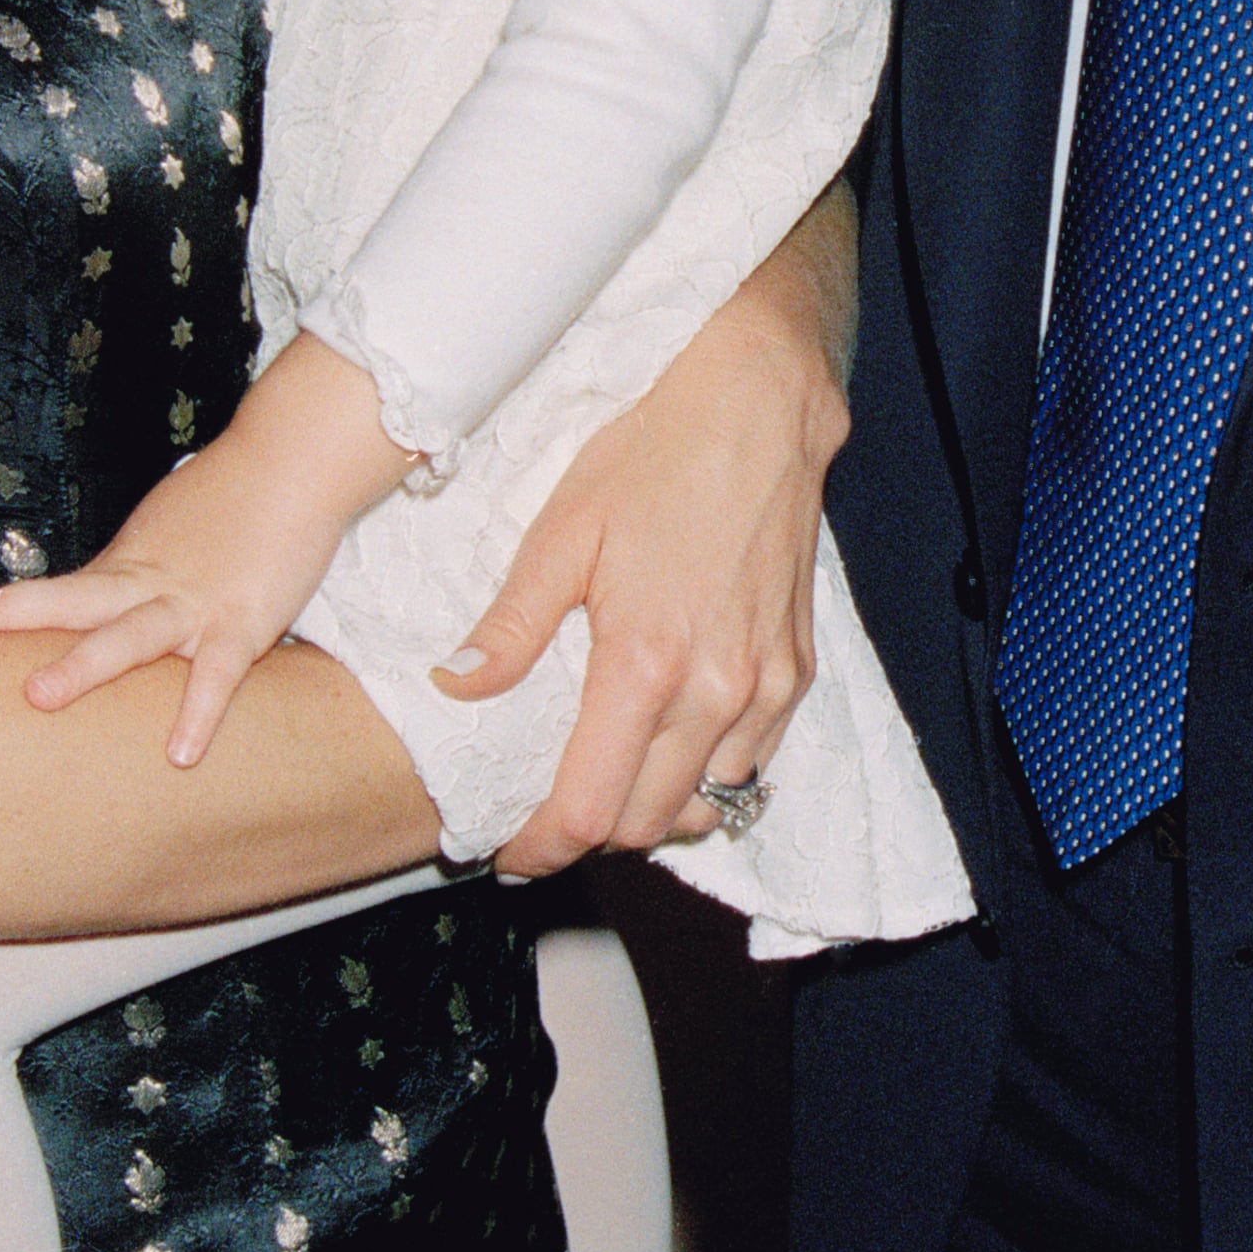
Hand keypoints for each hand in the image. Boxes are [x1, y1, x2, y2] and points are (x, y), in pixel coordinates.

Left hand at [0, 348, 406, 763]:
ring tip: (36, 696)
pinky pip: (217, 676)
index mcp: (130, 563)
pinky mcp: (243, 623)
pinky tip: (179, 755)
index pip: (60, 592)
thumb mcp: (174, 528)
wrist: (296, 459)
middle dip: (11, 613)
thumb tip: (113, 604)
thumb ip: (142, 569)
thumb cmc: (241, 492)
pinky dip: (198, 713)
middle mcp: (150, 582)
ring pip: (129, 635)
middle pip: (70, 598)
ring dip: (83, 664)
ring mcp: (193, 604)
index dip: (3, 606)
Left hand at [440, 246, 846, 866]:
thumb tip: (454, 686)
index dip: (542, 847)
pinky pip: (753, 762)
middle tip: (540, 815)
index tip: (508, 851)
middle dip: (590, 834)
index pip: (592, 810)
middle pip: (649, 823)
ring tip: (603, 782)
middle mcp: (718, 691)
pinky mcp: (798, 669)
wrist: (759, 400)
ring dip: (653, 810)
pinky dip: (707, 776)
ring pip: (708, 803)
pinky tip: (668, 747)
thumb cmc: (653, 450)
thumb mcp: (562, 529)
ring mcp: (768, 686)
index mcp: (647, 663)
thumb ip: (512, 624)